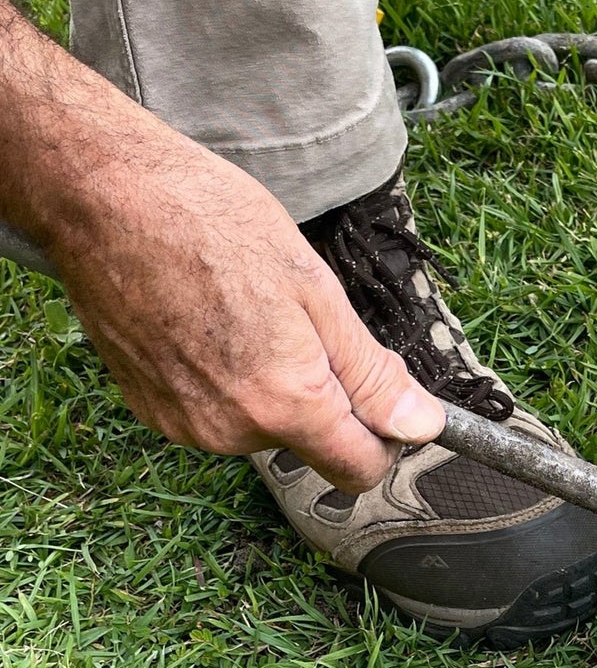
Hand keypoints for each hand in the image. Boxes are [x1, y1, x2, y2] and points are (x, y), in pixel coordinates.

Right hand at [27, 95, 441, 491]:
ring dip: (273, 385)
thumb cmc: (212, 224)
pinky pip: (217, 412)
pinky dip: (226, 379)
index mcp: (284, 402)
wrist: (103, 199)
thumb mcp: (317, 291)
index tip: (384, 395)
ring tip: (246, 311)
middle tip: (300, 320)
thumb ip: (371, 372)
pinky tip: (208, 322)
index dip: (386, 437)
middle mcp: (230, 431)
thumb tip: (422, 426)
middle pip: (311, 443)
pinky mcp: (148, 409)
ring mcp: (183, 424)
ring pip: (263, 426)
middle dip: (324, 395)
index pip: (359, 468)